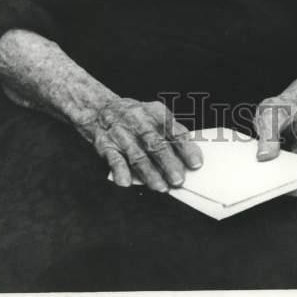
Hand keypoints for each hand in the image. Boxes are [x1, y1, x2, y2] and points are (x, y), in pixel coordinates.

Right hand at [84, 97, 202, 190]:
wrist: (100, 109)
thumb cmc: (137, 117)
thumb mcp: (155, 115)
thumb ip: (172, 133)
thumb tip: (191, 156)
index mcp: (156, 112)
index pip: (174, 131)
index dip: (186, 148)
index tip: (196, 164)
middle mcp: (139, 121)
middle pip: (156, 144)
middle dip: (168, 163)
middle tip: (179, 180)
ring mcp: (122, 133)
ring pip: (137, 155)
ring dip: (149, 173)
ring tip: (161, 187)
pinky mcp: (105, 145)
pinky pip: (113, 159)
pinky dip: (120, 171)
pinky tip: (126, 182)